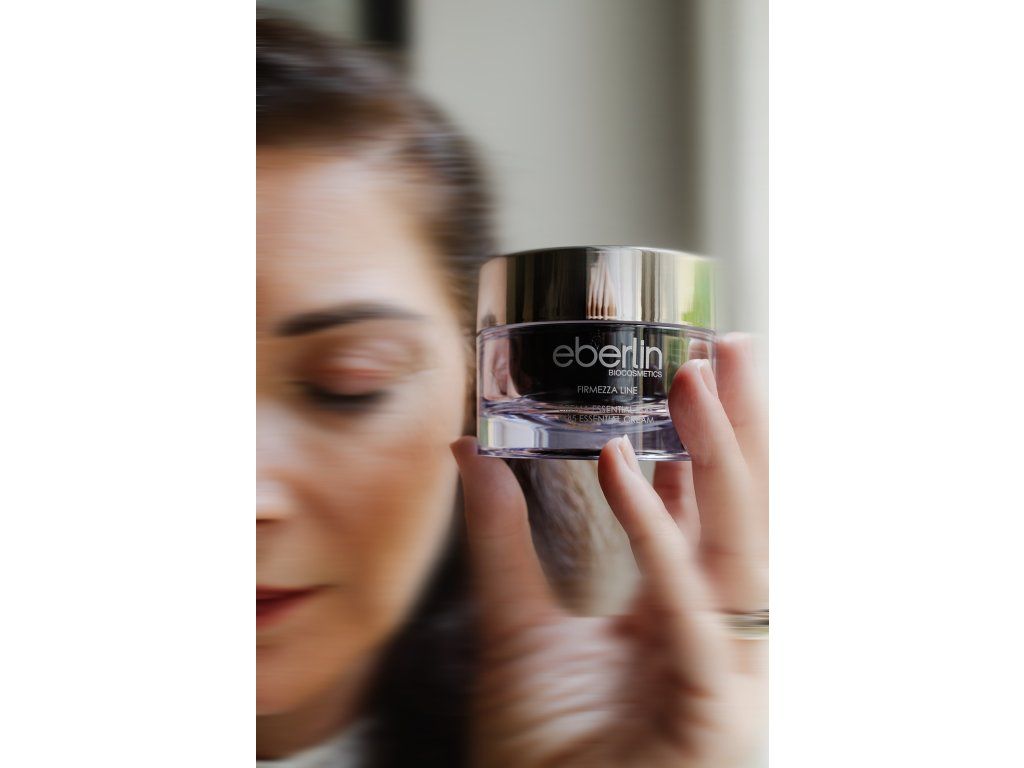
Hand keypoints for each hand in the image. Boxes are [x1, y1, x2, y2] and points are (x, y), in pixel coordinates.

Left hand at [451, 333, 766, 767]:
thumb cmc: (538, 754)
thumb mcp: (512, 625)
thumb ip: (502, 537)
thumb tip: (474, 451)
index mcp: (677, 616)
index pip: (701, 516)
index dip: (700, 445)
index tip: (687, 376)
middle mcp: (712, 636)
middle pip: (737, 516)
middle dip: (737, 429)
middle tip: (727, 347)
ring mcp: (723, 672)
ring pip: (736, 548)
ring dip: (719, 457)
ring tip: (699, 378)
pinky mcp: (715, 709)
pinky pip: (689, 612)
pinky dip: (659, 538)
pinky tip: (631, 467)